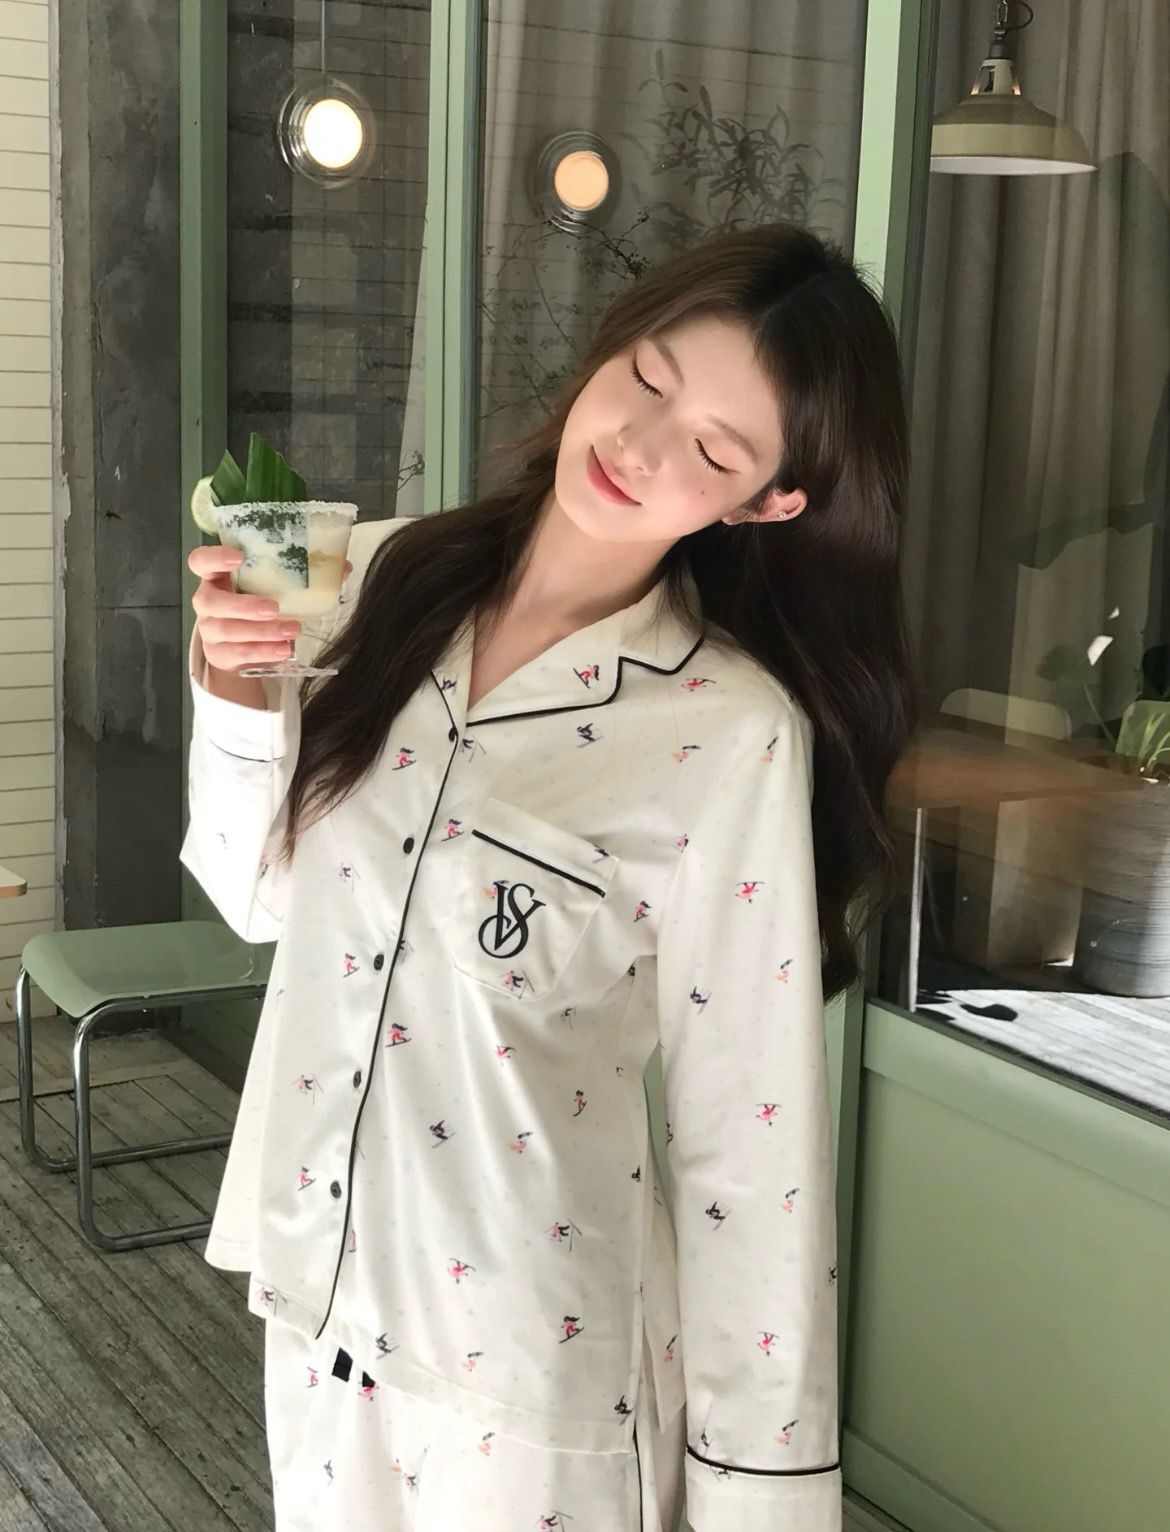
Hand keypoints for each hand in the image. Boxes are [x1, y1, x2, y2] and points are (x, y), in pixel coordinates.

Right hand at [188, 545, 352, 673]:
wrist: (244, 648)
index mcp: (218, 577)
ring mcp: (210, 630)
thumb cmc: (258, 606)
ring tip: (291, 631)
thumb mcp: (275, 589)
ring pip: (226, 630)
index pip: (200, 561)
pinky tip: (283, 650)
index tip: (237, 557)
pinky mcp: (219, 655)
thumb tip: (342, 566)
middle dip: (243, 605)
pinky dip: (262, 652)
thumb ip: (304, 575)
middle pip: (211, 602)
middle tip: (273, 608)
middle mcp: (208, 602)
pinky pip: (237, 654)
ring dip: (260, 632)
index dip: (213, 557)